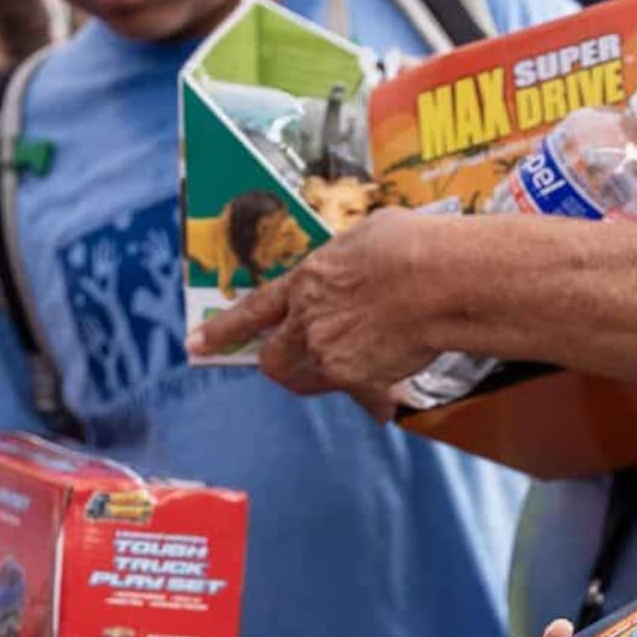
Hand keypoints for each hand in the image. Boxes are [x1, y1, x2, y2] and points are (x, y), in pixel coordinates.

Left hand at [195, 213, 433, 407]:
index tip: (196, 345)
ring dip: (326, 380)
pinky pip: (361, 398)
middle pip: (273, 360)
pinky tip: (390, 397)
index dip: (221, 331)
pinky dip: (375, 399)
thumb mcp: (366, 238)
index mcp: (306, 281)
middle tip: (295, 365)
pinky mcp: (356, 380)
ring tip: (357, 371)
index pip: (252, 311)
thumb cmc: (411, 246)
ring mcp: (328, 354)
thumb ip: (346, 262)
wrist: (440, 279)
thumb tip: (356, 263)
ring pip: (312, 382)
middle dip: (279, 364)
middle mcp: (307, 322)